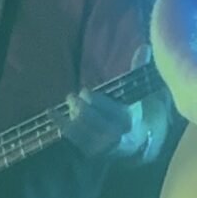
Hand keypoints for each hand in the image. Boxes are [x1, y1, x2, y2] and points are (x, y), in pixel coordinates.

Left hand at [59, 44, 148, 159]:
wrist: (131, 143)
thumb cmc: (131, 112)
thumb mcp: (135, 93)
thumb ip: (138, 69)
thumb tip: (145, 46)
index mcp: (128, 118)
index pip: (107, 109)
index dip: (93, 100)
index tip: (84, 91)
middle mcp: (115, 134)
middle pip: (91, 118)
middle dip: (79, 106)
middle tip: (72, 96)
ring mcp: (101, 145)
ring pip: (80, 128)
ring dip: (71, 113)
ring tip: (68, 101)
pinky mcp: (89, 151)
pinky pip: (72, 137)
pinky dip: (60, 123)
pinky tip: (51, 113)